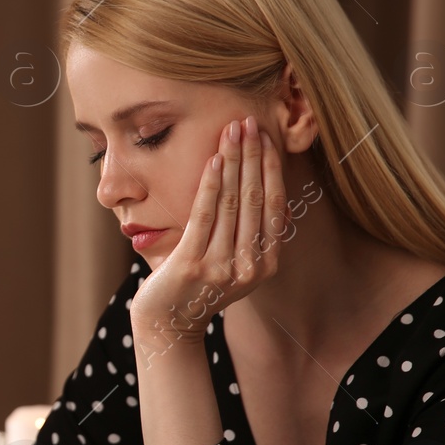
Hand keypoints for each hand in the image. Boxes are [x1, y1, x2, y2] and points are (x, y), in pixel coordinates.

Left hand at [131, 114, 287, 348]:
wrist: (169, 322)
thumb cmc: (200, 285)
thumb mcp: (238, 265)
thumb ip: (254, 236)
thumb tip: (275, 198)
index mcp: (267, 263)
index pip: (275, 205)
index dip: (271, 168)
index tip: (266, 138)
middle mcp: (251, 265)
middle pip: (257, 198)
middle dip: (254, 155)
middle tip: (250, 121)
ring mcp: (223, 265)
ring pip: (234, 202)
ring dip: (234, 161)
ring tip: (233, 130)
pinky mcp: (194, 262)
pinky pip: (206, 214)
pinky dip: (212, 183)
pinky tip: (214, 158)